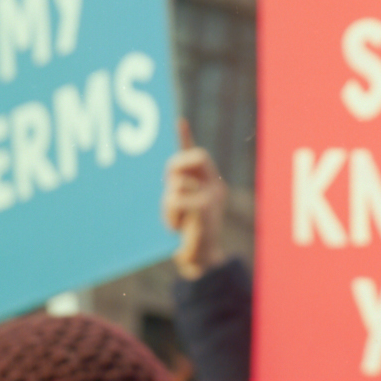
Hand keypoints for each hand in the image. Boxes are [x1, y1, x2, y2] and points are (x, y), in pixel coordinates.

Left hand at [162, 138, 227, 279]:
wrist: (202, 258)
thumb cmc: (189, 231)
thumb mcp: (182, 206)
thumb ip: (177, 189)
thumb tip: (166, 176)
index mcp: (208, 181)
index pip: (196, 154)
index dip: (185, 137)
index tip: (178, 121)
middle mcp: (214, 185)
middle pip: (192, 158)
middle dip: (176, 166)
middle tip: (169, 183)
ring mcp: (212, 195)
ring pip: (178, 184)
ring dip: (168, 204)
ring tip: (174, 221)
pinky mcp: (206, 208)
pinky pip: (179, 199)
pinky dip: (171, 214)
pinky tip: (176, 227)